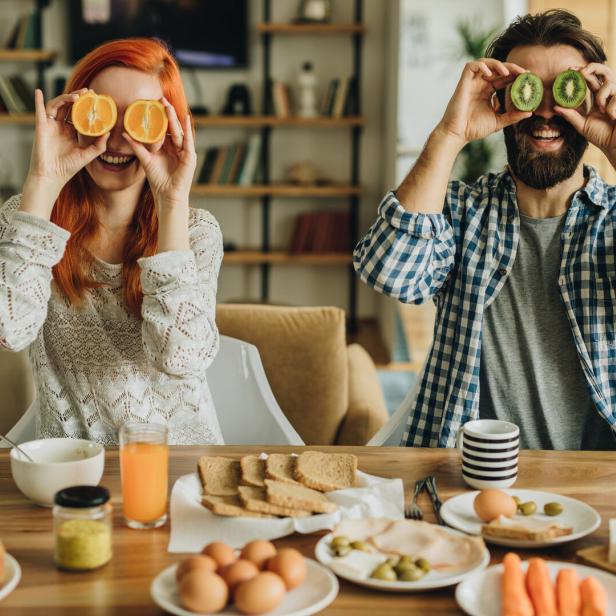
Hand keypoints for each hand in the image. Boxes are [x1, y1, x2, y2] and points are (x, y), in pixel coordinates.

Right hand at [25, 88, 109, 200]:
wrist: (53, 176)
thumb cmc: (68, 167)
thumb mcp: (88, 155)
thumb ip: (99, 145)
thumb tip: (109, 132)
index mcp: (70, 131)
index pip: (77, 114)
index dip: (85, 105)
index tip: (95, 98)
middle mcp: (59, 126)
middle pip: (68, 106)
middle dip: (77, 97)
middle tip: (89, 92)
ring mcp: (50, 126)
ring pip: (56, 106)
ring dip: (65, 98)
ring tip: (77, 96)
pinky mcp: (41, 127)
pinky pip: (38, 111)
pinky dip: (37, 101)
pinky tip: (38, 91)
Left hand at [122, 97, 196, 212]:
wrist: (167, 194)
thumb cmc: (158, 180)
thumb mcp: (145, 160)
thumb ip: (137, 147)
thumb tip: (124, 134)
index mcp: (167, 147)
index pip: (164, 128)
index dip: (159, 116)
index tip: (152, 103)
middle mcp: (177, 147)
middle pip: (172, 126)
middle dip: (167, 112)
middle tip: (160, 98)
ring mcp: (184, 151)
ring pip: (179, 131)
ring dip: (174, 118)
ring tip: (168, 106)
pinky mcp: (190, 157)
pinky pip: (189, 140)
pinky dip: (188, 129)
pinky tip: (186, 119)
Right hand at [437, 59, 531, 145]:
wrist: (457, 134)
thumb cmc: (473, 129)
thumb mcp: (498, 121)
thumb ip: (513, 116)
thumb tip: (530, 112)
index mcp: (488, 92)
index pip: (504, 78)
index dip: (516, 75)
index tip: (529, 77)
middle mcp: (480, 84)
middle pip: (498, 68)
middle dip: (512, 68)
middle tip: (524, 73)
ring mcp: (472, 82)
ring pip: (486, 63)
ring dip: (498, 64)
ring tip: (508, 73)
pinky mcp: (463, 82)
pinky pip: (471, 66)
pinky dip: (482, 66)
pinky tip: (491, 74)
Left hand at [554, 63, 615, 159]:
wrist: (615, 145)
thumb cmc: (602, 136)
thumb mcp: (583, 125)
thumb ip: (571, 115)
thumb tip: (556, 107)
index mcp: (598, 99)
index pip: (590, 80)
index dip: (581, 73)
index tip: (569, 70)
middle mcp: (609, 94)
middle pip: (603, 72)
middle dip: (592, 68)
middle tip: (582, 71)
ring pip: (608, 84)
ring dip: (601, 97)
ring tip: (602, 110)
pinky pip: (615, 98)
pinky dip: (611, 108)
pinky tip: (614, 117)